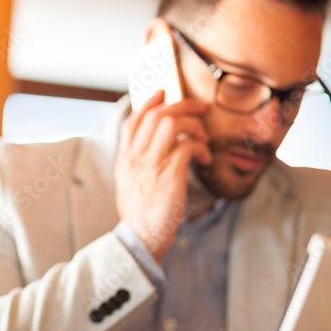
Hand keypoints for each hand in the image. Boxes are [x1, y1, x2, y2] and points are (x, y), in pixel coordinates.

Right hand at [115, 91, 210, 261]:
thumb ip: (139, 162)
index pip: (134, 120)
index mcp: (125, 159)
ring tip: (203, 137)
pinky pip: (188, 145)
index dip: (150, 102)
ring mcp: (151, 164)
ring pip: (173, 124)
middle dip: (182, 105)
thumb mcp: (131, 183)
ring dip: (194, 125)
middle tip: (200, 108)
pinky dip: (201, 147)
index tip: (164, 92)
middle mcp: (136, 157)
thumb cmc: (142, 213)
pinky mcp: (170, 174)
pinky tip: (204, 158)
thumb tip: (153, 145)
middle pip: (157, 115)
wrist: (142, 237)